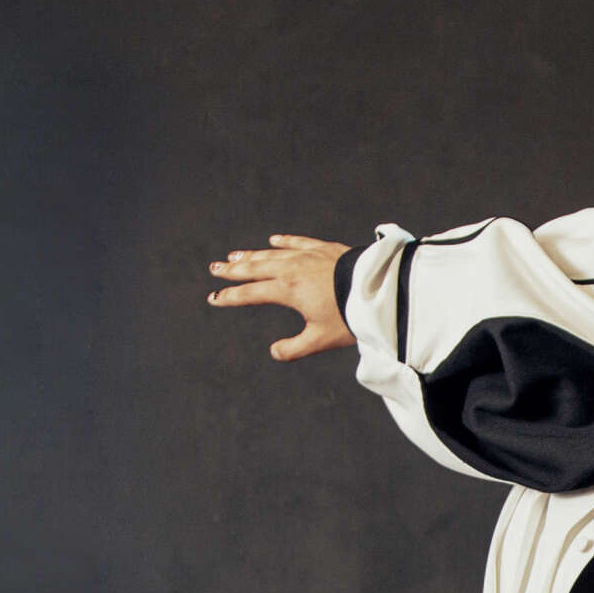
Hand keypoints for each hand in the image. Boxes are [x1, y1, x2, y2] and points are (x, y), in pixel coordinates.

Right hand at [207, 234, 355, 360]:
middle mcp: (292, 269)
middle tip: (214, 268)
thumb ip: (295, 348)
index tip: (214, 298)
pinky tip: (274, 240)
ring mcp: (308, 255)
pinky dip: (284, 242)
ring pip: (272, 254)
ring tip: (234, 255)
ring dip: (252, 255)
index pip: (250, 294)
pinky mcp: (325, 249)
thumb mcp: (321, 339)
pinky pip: (298, 242)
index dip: (230, 297)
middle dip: (233, 270)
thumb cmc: (351, 316)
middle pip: (255, 268)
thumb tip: (274, 352)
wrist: (379, 289)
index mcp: (287, 290)